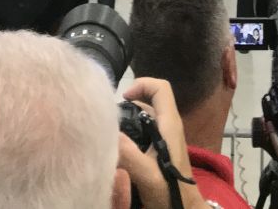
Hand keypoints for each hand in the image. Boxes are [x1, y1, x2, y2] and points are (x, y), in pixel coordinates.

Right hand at [117, 78, 209, 208]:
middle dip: (129, 103)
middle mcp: (169, 126)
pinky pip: (145, 130)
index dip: (142, 85)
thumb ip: (129, 154)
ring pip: (146, 115)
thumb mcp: (147, 174)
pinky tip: (118, 147)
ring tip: (110, 132)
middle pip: (150, 100)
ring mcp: (166, 137)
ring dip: (128, 118)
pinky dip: (131, 131)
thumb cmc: (170, 192)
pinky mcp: (161, 148)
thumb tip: (107, 132)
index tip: (122, 99)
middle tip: (109, 119)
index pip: (161, 88)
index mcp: (169, 125)